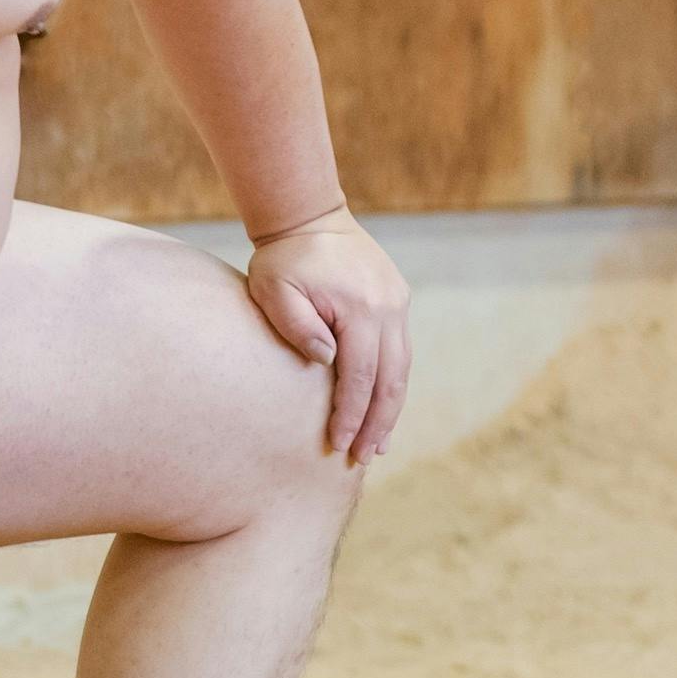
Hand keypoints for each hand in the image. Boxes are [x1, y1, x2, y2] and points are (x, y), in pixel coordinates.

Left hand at [246, 208, 412, 463]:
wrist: (309, 219)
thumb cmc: (283, 260)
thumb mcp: (274, 290)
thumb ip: (297, 326)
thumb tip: (327, 361)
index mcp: (359, 308)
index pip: (359, 376)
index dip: (351, 414)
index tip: (339, 444)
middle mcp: (388, 308)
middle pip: (389, 380)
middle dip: (377, 423)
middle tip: (364, 458)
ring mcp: (397, 304)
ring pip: (402, 370)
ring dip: (391, 410)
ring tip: (379, 445)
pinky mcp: (397, 302)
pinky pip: (400, 353)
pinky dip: (393, 385)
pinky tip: (384, 409)